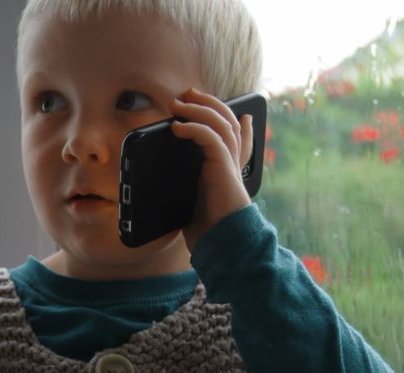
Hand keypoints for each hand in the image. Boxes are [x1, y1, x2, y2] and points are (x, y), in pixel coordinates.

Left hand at [169, 87, 253, 250]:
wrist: (224, 246)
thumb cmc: (208, 235)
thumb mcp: (192, 209)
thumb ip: (185, 196)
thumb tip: (159, 199)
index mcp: (228, 176)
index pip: (240, 144)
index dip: (244, 127)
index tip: (243, 115)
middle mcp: (232, 167)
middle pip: (230, 124)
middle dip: (211, 105)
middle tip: (190, 94)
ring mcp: (230, 165)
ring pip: (222, 124)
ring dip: (200, 109)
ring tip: (179, 103)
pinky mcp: (223, 167)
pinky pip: (212, 137)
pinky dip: (195, 127)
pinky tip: (178, 127)